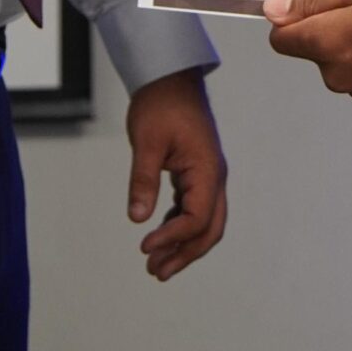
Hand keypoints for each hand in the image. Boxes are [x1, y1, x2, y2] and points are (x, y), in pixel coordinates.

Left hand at [125, 69, 227, 280]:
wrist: (170, 78)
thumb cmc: (160, 104)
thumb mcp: (146, 143)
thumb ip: (143, 181)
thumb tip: (137, 218)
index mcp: (207, 170)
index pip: (196, 217)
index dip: (172, 237)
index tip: (145, 247)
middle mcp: (213, 177)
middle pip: (209, 228)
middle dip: (184, 253)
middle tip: (156, 272)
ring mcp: (207, 176)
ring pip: (204, 222)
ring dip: (182, 245)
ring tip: (156, 265)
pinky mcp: (197, 173)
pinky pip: (193, 209)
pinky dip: (179, 227)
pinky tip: (159, 237)